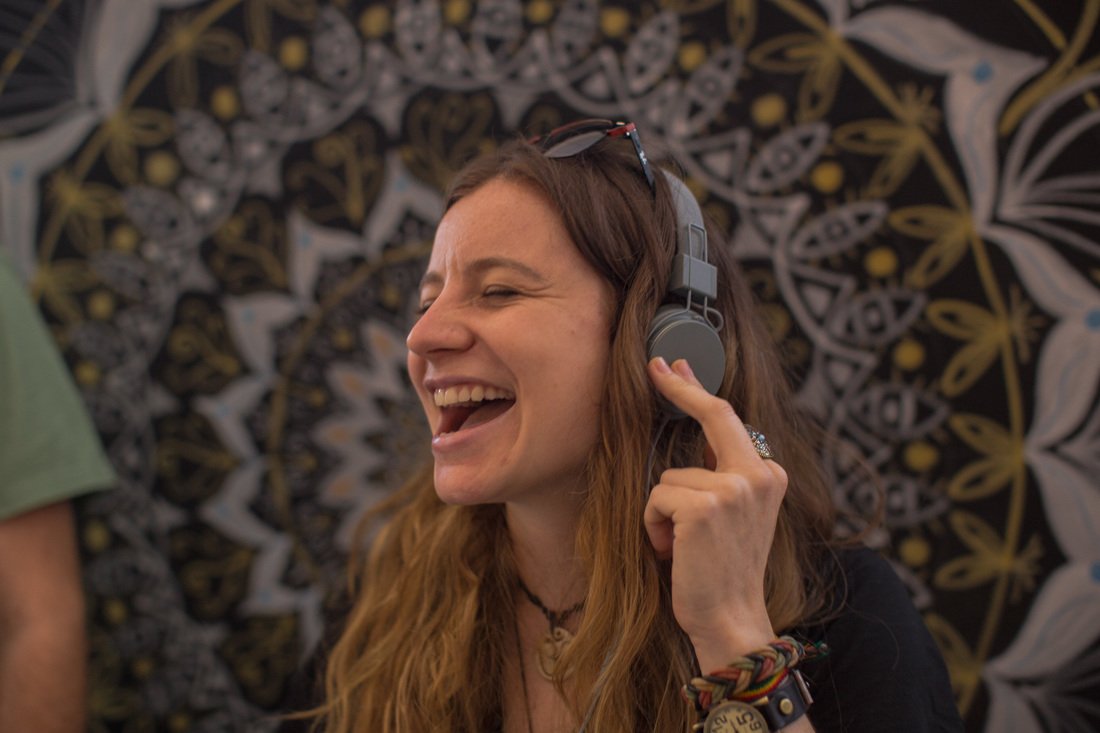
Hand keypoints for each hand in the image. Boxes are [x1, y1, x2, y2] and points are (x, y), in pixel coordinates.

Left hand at [643, 356, 787, 670]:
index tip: (675, 367)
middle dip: (681, 388)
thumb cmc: (721, 570)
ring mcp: (734, 488)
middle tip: (656, 366)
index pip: (730, 420)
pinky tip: (673, 552)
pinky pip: (657, 498)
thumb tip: (692, 439)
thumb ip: (722, 476)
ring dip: (663, 512)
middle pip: (713, 414)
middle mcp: (758, 475)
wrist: (730, 618)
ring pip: (669, 477)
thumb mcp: (733, 516)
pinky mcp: (704, 505)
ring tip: (682, 546)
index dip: (698, 390)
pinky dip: (655, 526)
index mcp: (769, 475)